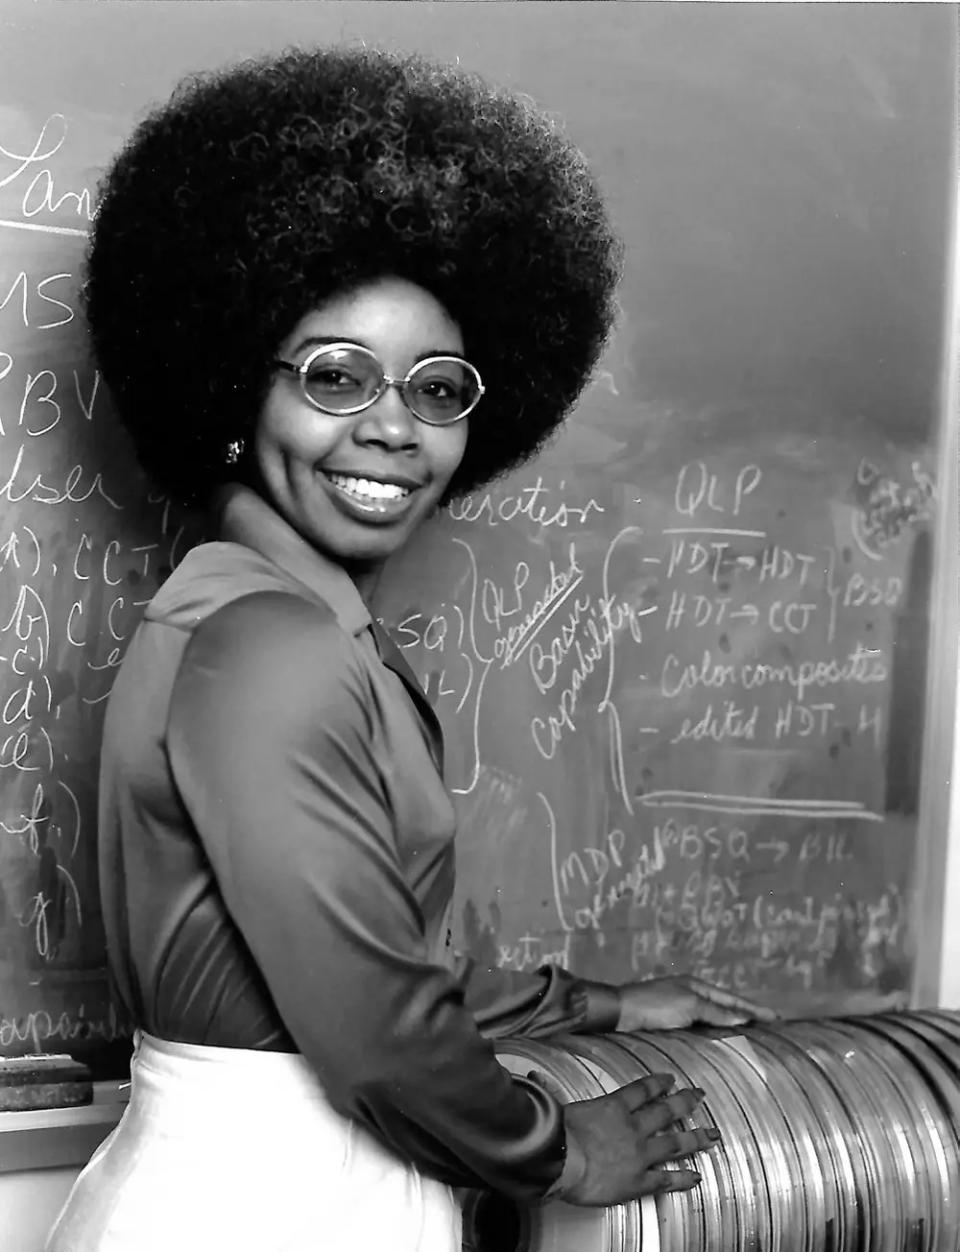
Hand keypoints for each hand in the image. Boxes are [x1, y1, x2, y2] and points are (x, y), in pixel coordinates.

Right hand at [558, 1071, 717, 1205]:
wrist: (564, 1162)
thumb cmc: (557, 1136)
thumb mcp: (557, 1107)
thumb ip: (549, 1090)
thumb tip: (532, 1076)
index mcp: (614, 1107)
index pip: (642, 1090)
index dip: (658, 1083)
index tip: (671, 1079)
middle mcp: (633, 1127)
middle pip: (666, 1111)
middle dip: (686, 1102)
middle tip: (700, 1096)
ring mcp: (641, 1153)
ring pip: (675, 1143)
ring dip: (696, 1138)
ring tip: (712, 1135)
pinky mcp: (640, 1180)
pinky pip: (667, 1179)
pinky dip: (683, 1178)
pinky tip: (696, 1176)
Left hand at [615, 976, 776, 1031]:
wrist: (620, 1014)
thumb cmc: (654, 1005)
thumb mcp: (689, 1005)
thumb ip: (715, 1012)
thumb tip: (741, 1020)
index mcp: (696, 986)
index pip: (732, 999)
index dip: (754, 1009)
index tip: (776, 1018)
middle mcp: (690, 997)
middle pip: (724, 1009)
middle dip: (746, 1019)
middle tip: (768, 1031)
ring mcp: (681, 1011)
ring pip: (713, 1022)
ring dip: (730, 1030)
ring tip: (751, 1042)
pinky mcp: (671, 1027)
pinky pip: (700, 1032)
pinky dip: (714, 1038)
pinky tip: (721, 1048)